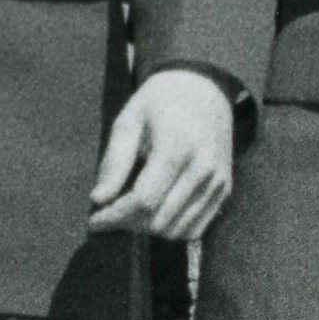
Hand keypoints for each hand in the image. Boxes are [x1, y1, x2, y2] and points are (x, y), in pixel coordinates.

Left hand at [85, 67, 240, 242]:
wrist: (205, 89)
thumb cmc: (160, 102)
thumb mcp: (129, 121)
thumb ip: (115, 161)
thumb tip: (98, 199)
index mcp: (177, 147)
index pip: (144, 200)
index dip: (115, 216)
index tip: (94, 221)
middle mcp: (203, 169)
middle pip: (159, 220)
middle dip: (128, 223)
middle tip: (110, 212)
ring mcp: (217, 182)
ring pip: (177, 230)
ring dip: (148, 229)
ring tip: (130, 212)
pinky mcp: (224, 190)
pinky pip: (195, 229)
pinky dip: (171, 228)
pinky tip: (155, 212)